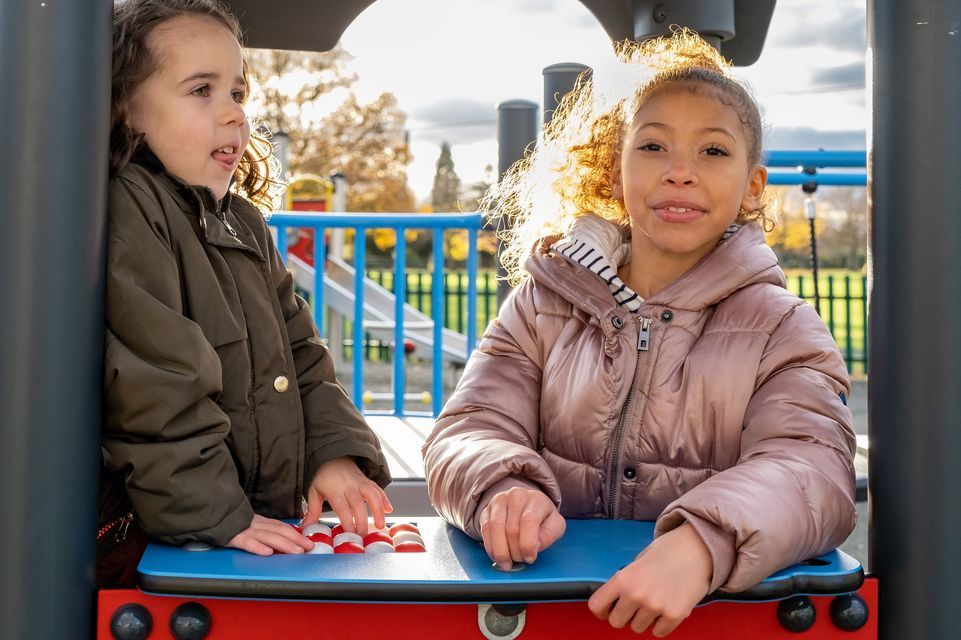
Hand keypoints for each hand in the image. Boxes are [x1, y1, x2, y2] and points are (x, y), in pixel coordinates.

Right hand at [227, 514, 312, 554]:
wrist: (208, 514)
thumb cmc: (228, 523)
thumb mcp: (248, 525)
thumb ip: (262, 531)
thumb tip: (278, 542)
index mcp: (259, 522)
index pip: (281, 527)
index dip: (296, 534)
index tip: (308, 541)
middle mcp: (255, 524)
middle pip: (279, 531)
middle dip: (296, 539)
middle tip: (309, 547)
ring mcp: (244, 530)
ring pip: (267, 536)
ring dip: (283, 544)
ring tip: (296, 551)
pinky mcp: (232, 537)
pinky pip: (246, 542)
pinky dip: (257, 547)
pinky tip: (267, 552)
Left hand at [302, 456, 392, 536]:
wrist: (333, 456)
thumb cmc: (323, 477)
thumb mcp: (314, 492)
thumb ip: (312, 510)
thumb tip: (305, 528)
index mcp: (335, 490)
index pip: (342, 508)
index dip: (348, 522)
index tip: (350, 534)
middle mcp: (349, 486)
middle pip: (358, 505)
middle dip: (362, 521)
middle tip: (363, 536)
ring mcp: (360, 482)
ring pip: (372, 495)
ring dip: (378, 510)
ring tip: (381, 525)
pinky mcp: (367, 480)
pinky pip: (378, 489)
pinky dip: (384, 499)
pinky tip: (389, 509)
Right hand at [478, 487, 565, 569]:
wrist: (526, 504)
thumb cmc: (542, 517)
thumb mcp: (555, 525)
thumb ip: (549, 535)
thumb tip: (534, 547)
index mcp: (536, 499)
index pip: (529, 521)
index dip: (527, 544)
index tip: (530, 558)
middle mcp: (516, 496)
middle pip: (511, 528)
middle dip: (515, 551)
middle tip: (520, 560)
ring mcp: (499, 501)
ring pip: (495, 528)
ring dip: (501, 551)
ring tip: (507, 563)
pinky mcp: (487, 509)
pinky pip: (485, 530)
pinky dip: (490, 547)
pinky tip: (497, 556)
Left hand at [588, 523, 712, 636]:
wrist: (697, 548)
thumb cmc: (667, 552)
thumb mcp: (637, 561)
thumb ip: (625, 582)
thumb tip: (615, 601)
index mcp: (623, 578)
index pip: (596, 605)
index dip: (601, 610)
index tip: (608, 610)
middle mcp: (636, 594)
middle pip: (616, 622)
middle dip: (624, 616)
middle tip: (634, 606)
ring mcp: (655, 607)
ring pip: (638, 628)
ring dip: (643, 619)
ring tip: (654, 602)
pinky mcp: (675, 615)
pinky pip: (659, 632)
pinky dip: (661, 624)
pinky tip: (666, 608)